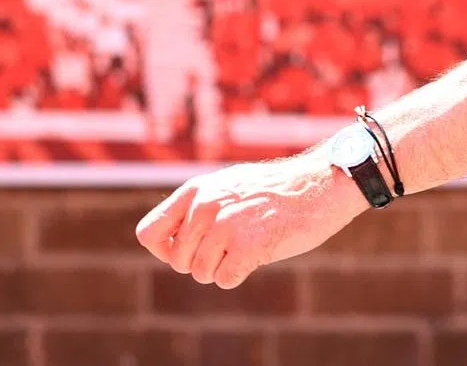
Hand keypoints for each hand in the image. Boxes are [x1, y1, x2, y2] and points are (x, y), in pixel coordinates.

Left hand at [135, 152, 365, 288]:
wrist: (318, 185)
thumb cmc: (273, 191)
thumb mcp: (227, 186)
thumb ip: (195, 208)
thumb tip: (160, 244)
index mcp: (196, 190)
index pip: (149, 233)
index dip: (164, 249)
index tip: (189, 247)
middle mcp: (206, 205)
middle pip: (177, 260)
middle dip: (201, 261)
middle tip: (230, 245)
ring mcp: (226, 225)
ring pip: (200, 273)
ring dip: (222, 268)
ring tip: (246, 244)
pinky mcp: (247, 245)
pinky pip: (225, 280)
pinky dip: (239, 274)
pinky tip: (258, 252)